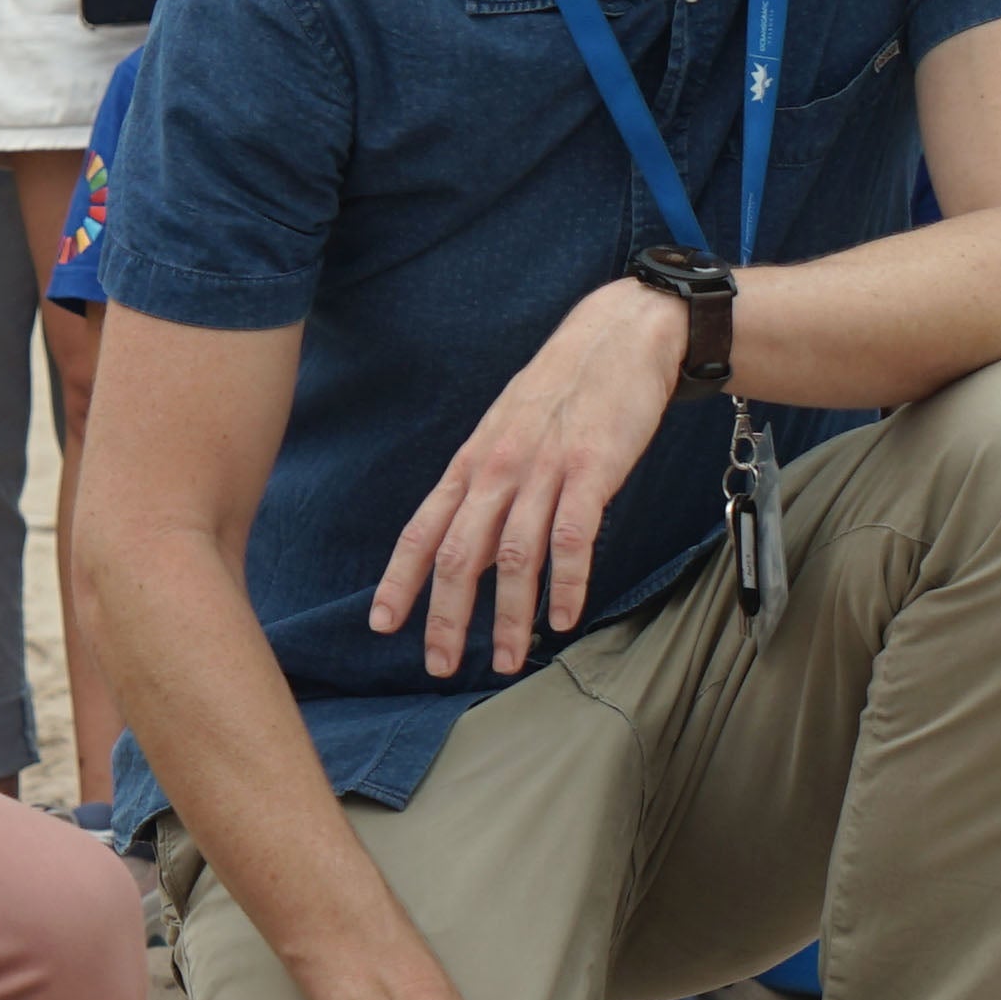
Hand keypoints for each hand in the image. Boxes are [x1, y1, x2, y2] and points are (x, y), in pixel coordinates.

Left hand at [372, 278, 685, 679]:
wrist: (618, 335)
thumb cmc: (562, 390)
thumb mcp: (506, 433)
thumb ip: (485, 489)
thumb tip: (469, 549)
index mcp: (472, 463)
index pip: (423, 529)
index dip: (400, 580)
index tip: (382, 624)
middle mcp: (498, 469)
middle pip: (459, 553)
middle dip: (446, 616)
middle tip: (440, 665)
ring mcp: (544, 469)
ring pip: (514, 555)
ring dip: (509, 616)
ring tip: (508, 660)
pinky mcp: (591, 469)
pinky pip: (573, 537)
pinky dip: (566, 583)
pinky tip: (563, 618)